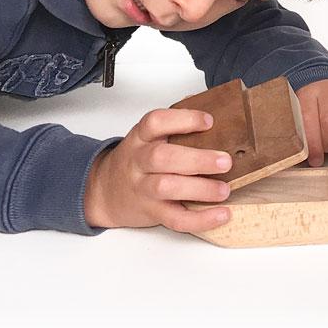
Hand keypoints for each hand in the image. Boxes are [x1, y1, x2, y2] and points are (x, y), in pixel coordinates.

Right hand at [83, 108, 232, 232]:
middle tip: (225, 162)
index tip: (208, 121)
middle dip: (197, 160)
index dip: (182, 120)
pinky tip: (221, 214)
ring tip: (224, 189)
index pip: (155, 122)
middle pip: (162, 157)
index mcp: (140, 138)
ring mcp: (143, 188)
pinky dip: (200, 219)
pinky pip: (174, 219)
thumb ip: (173, 126)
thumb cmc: (136, 161)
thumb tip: (211, 108)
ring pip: (166, 187)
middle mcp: (139, 161)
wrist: (103, 191)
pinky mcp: (151, 212)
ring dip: (199, 189)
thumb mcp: (146, 138)